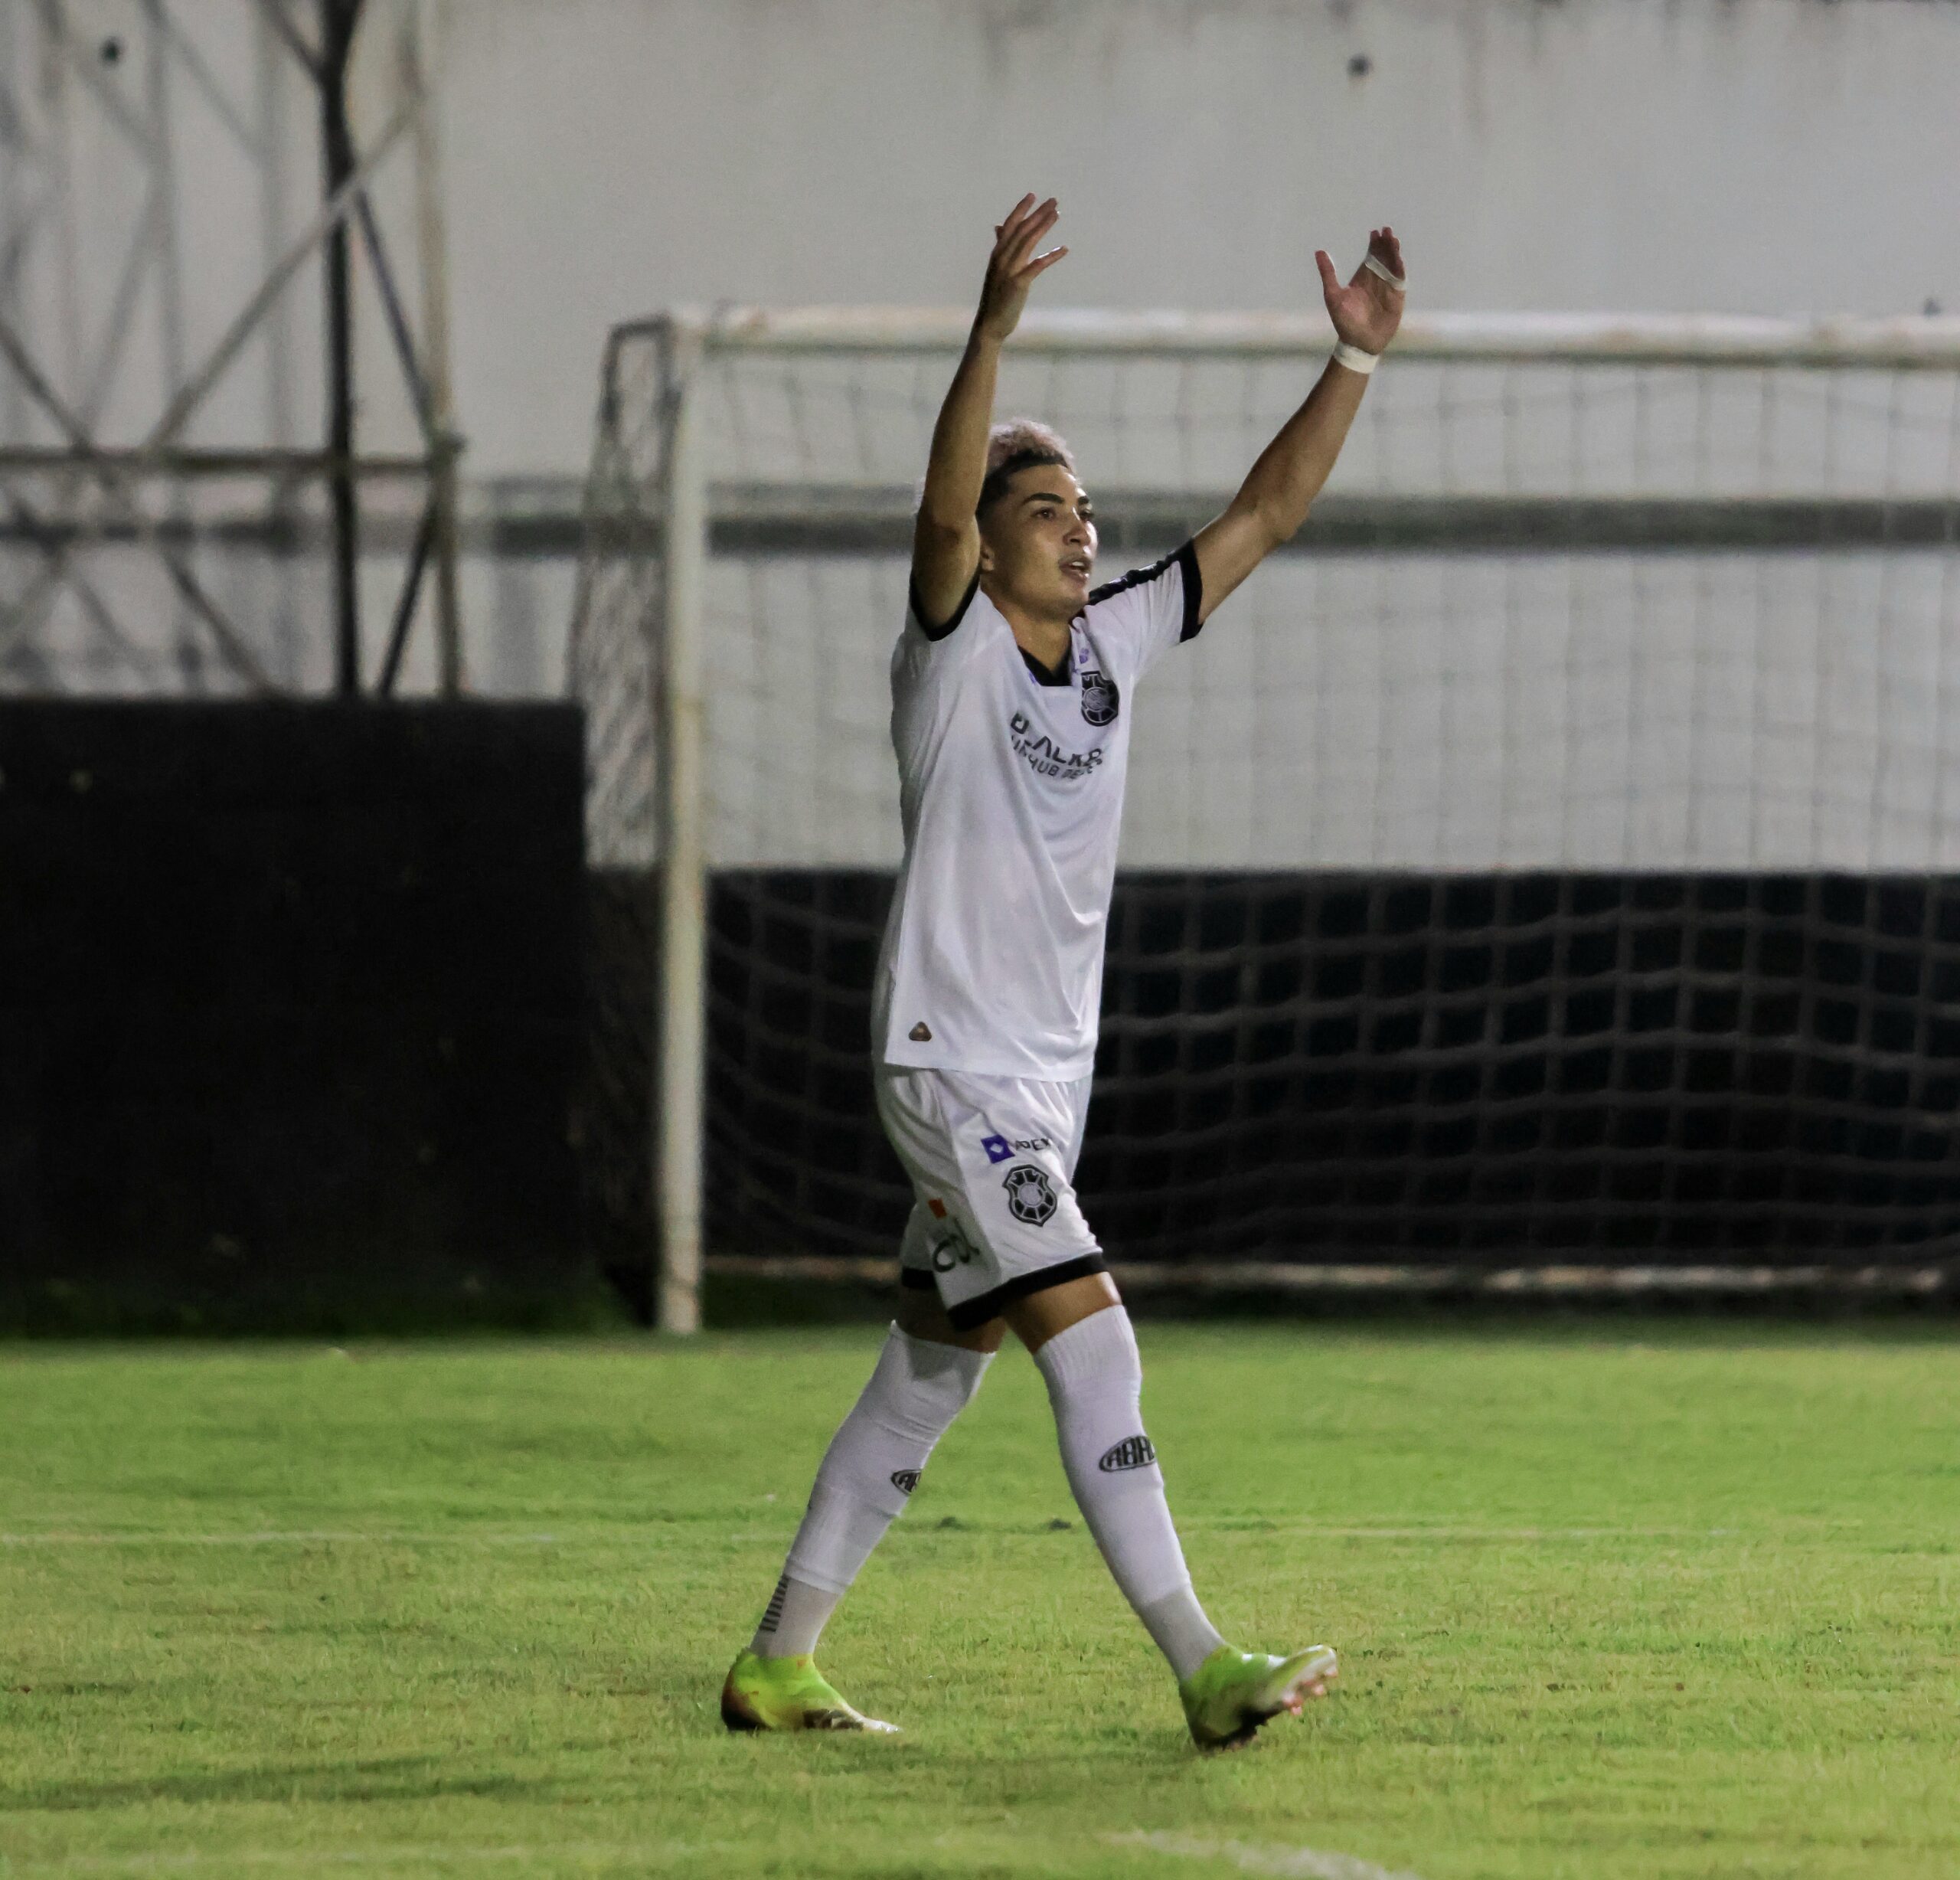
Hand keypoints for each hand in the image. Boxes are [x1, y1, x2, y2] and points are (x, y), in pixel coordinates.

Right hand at [973, 195, 1067, 345]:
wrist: (990, 325)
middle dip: (1037, 214)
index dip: (1020, 210)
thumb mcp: (996, 269)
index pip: (1009, 226)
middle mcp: (1002, 259)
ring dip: (1044, 226)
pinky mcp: (1018, 285)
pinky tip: (1064, 248)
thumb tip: (998, 227)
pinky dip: (1051, 256)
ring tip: (1057, 214)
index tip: (1032, 195)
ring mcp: (1009, 271)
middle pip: (1021, 230)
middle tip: (1054, 201)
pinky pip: (1037, 266)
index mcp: (997, 255)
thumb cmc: (995, 298)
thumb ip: (1000, 247)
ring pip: (1028, 243)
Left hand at [1315, 226, 1404, 355]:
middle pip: (1384, 256)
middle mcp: (1377, 279)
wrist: (1358, 343)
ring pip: (1393, 264)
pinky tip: (1398, 259)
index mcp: (1363, 277)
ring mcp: (1388, 287)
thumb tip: (1319, 252)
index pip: (1370, 256)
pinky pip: (1399, 279)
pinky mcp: (1397, 297)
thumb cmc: (1344, 321)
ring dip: (1394, 252)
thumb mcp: (1333, 296)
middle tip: (1386, 231)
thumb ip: (1328, 274)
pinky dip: (1399, 268)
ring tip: (1392, 239)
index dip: (1374, 244)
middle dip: (1386, 243)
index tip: (1375, 232)